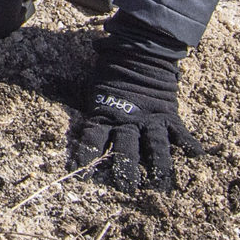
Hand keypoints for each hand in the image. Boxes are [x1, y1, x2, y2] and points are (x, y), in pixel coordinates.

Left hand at [69, 24, 209, 192]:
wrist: (139, 50)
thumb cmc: (110, 72)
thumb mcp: (88, 86)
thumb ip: (68, 92)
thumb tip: (41, 85)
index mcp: (104, 114)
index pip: (92, 139)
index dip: (87, 156)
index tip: (81, 174)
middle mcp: (127, 120)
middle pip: (126, 150)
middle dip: (126, 170)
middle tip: (126, 189)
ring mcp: (150, 118)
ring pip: (155, 146)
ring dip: (158, 166)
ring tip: (161, 184)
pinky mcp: (168, 114)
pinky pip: (180, 132)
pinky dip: (189, 144)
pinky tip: (197, 156)